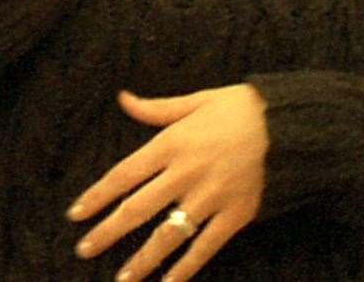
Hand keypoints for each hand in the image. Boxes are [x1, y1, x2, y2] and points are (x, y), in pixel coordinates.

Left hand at [68, 86, 268, 281]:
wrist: (287, 125)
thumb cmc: (238, 108)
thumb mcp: (194, 101)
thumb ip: (155, 109)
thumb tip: (122, 99)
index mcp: (172, 144)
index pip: (124, 174)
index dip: (97, 196)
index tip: (76, 214)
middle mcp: (185, 174)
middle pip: (138, 209)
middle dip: (108, 232)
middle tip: (84, 250)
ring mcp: (210, 198)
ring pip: (168, 235)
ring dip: (142, 260)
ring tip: (121, 280)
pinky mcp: (234, 216)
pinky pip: (205, 247)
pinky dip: (186, 268)